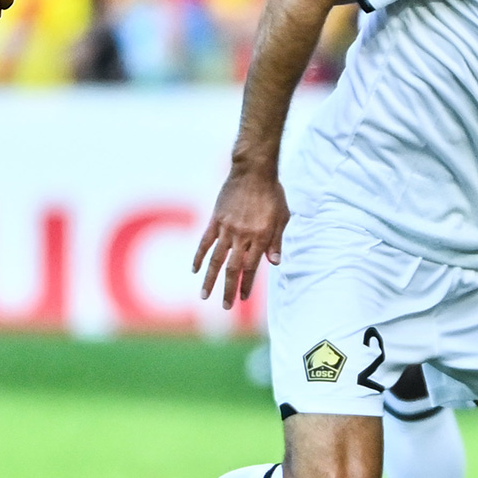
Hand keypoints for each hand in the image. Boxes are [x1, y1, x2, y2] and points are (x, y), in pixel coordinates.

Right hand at [193, 167, 289, 308]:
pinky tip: (194, 269)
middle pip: (233, 268)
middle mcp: (242, 235)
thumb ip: (276, 241)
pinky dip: (199, 256)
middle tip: (225, 307)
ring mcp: (227, 228)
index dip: (246, 284)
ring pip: (216, 259)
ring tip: (204, 296)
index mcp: (260, 237)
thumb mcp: (282, 217)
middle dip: (229, 289)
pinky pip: (205, 241)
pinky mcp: (215, 220)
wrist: (253, 171)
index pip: (252, 267)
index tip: (242, 297)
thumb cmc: (272, 193)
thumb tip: (275, 263)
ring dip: (210, 279)